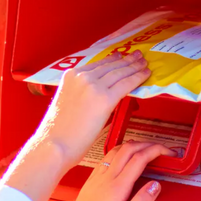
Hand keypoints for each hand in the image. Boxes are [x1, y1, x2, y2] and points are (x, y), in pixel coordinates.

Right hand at [37, 51, 149, 167]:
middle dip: (128, 60)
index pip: (99, 64)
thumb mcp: (68, 100)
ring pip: (121, 72)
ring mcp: (94, 86)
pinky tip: (146, 75)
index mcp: (71, 75)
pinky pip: (126, 84)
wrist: (54, 145)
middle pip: (112, 65)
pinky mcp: (105, 98)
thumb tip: (101, 91)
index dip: (114, 59)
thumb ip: (83, 91)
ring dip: (135, 67)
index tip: (123, 56)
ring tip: (144, 63)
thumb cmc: (59, 130)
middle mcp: (82, 76)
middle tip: (138, 56)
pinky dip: (138, 78)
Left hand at [59, 142, 174, 200]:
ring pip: (117, 150)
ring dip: (134, 145)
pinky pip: (107, 158)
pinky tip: (124, 158)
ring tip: (145, 149)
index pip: (139, 158)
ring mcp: (97, 178)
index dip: (155, 150)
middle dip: (147, 144)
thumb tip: (155, 185)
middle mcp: (105, 179)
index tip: (167, 152)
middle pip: (129, 149)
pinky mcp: (91, 181)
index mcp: (116, 188)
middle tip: (160, 149)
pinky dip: (120, 151)